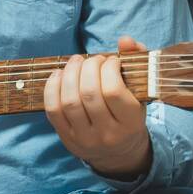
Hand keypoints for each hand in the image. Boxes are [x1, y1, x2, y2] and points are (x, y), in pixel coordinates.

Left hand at [43, 36, 151, 180]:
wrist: (118, 153)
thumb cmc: (129, 115)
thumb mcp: (140, 92)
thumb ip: (136, 62)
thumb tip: (126, 40)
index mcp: (130, 123)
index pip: (113, 92)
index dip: (108, 69)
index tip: (110, 60)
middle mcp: (107, 134)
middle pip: (88, 94)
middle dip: (87, 68)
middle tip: (91, 59)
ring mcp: (84, 138)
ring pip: (69, 101)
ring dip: (69, 74)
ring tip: (76, 62)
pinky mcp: (66, 138)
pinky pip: (52, 110)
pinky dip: (52, 87)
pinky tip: (59, 74)